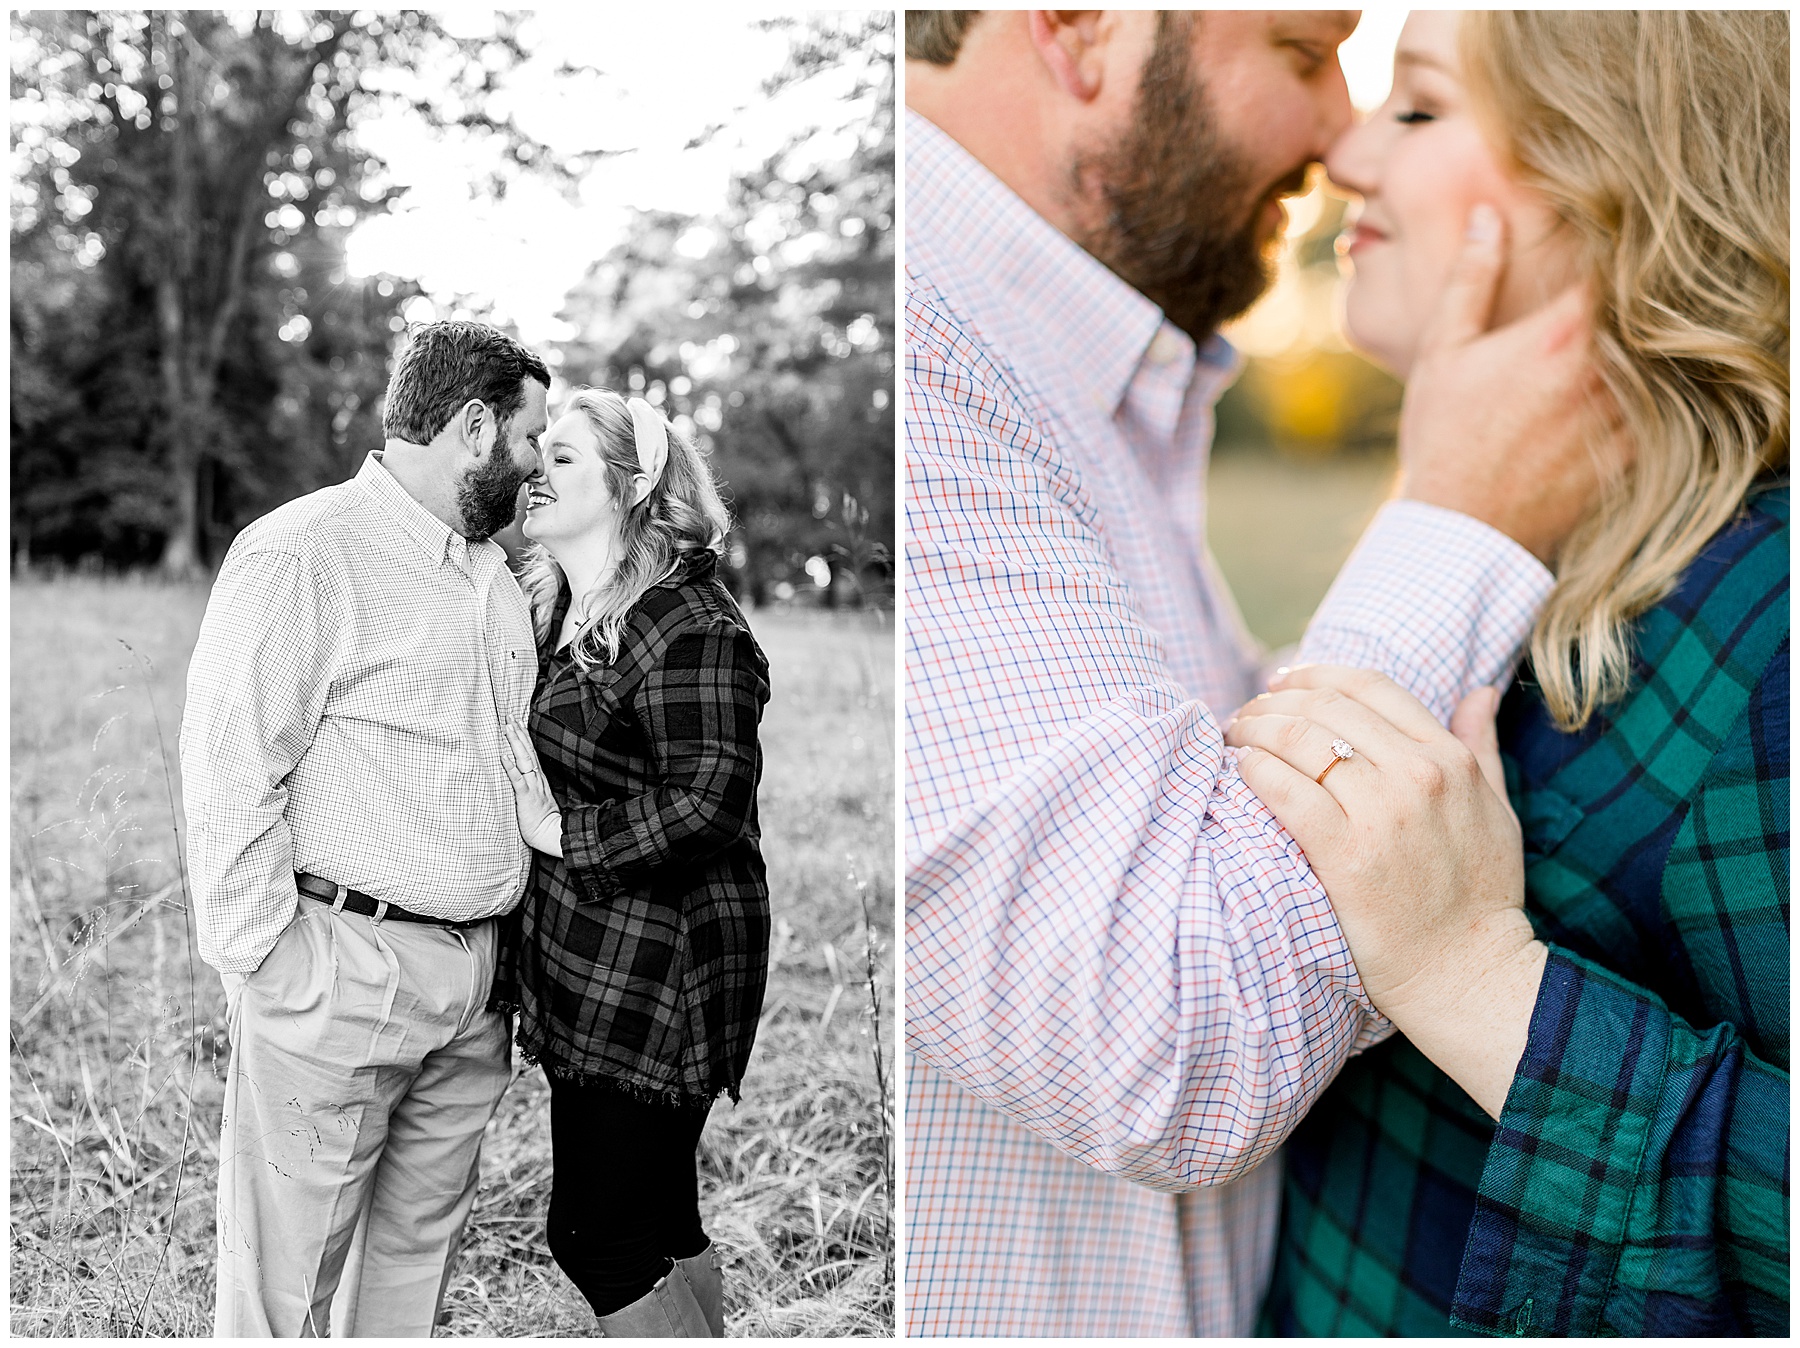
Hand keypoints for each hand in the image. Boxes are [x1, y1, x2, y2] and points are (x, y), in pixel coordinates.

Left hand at [503, 718, 562, 856]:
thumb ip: (533, 788)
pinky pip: (518, 781)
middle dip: (518, 733)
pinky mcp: (526, 798)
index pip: (531, 753)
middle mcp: (537, 779)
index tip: (517, 722)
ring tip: (507, 729)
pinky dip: (510, 768)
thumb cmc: (544, 822)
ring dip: (515, 744)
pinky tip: (503, 757)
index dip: (524, 737)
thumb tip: (525, 779)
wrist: (553, 835)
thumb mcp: (539, 801)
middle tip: (509, 716)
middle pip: (527, 751)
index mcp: (539, 779)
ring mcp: (533, 787)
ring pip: (524, 760)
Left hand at [1224, 666, 1547, 1116]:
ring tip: (1233, 737)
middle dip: (1273, 700)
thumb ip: (1480, 745)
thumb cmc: (1480, 896)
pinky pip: (1285, 790)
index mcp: (1448, 757)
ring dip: (1253, 729)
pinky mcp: (1345, 854)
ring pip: (1298, 739)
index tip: (1282, 684)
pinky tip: (1240, 770)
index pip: (1367, 686)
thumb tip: (1480, 691)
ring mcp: (1380, 813)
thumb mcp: (1496, 809)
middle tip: (1245, 712)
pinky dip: (1254, 770)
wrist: (1467, 973)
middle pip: (1324, 706)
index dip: (1314, 676)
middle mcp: (1416, 774)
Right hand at [1399, 204, 1630, 564]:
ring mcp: (1627, 414)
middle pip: (1651, 310)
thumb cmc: (1443, 438)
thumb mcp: (1443, 351)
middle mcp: (1606, 369)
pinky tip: (1621, 394)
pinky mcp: (1635, 454)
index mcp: (1562, 333)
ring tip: (1612, 347)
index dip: (1618, 244)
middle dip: (1638, 295)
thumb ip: (1472, 279)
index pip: (1616, 264)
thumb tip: (1487, 217)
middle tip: (1617, 288)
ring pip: (1664, 359)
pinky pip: (1665, 410)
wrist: (1461, 530)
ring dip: (1648, 345)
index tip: (1609, 235)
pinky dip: (1653, 394)